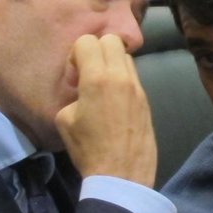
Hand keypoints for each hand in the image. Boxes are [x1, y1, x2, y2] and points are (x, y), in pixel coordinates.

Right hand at [55, 34, 156, 185]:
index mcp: (98, 78)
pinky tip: (114, 100)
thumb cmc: (89, 148)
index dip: (76, 54)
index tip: (74, 75)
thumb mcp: (65, 120)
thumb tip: (83, 91)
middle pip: (112, 40)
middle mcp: (121, 76)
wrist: (122, 172)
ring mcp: (138, 86)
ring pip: (126, 56)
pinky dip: (122, 78)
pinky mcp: (147, 98)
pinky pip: (133, 76)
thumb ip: (74, 94)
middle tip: (88, 74)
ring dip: (111, 63)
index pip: (88, 41)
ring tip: (101, 87)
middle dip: (96, 50)